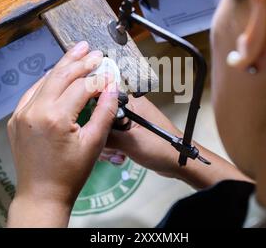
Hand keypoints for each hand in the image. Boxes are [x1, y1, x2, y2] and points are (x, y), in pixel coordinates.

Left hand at [7, 41, 118, 226]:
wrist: (41, 195)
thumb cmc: (71, 173)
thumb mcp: (94, 143)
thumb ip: (104, 111)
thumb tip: (112, 86)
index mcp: (55, 117)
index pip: (82, 87)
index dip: (99, 78)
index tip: (111, 73)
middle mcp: (34, 110)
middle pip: (61, 75)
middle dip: (80, 61)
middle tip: (94, 51)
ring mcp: (21, 113)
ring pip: (45, 80)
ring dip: (63, 65)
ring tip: (78, 51)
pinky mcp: (16, 118)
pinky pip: (33, 92)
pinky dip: (48, 81)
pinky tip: (58, 72)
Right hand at [103, 96, 249, 188]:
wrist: (178, 163)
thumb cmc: (161, 149)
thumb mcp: (129, 143)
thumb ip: (106, 136)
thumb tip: (87, 133)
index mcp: (132, 102)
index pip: (102, 102)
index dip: (96, 118)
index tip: (95, 133)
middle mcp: (131, 108)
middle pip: (103, 118)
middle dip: (103, 137)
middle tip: (111, 150)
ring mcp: (131, 121)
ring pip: (106, 130)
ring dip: (108, 146)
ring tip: (119, 156)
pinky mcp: (131, 133)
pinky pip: (114, 138)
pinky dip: (114, 149)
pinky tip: (120, 158)